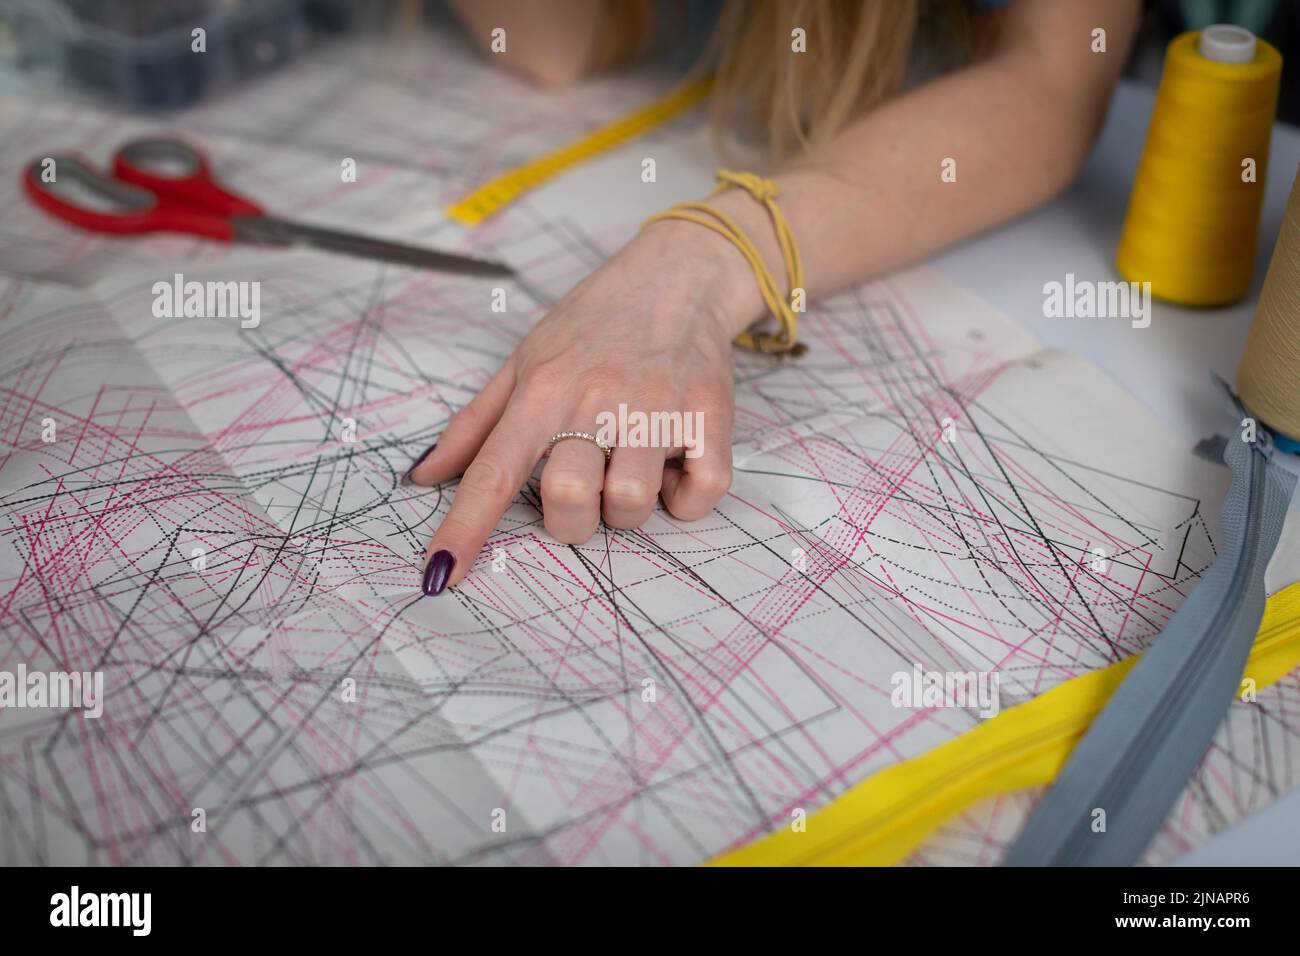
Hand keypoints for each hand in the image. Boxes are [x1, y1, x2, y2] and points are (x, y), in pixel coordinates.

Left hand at [406, 212, 767, 594]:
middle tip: (584, 491)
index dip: (464, 530)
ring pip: (633, 505)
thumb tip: (421, 477)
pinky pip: (699, 495)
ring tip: (630, 471)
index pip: (491, 473)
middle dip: (570, 521)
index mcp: (543, 391)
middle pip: (568, 501)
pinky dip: (685, 499)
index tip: (440, 575)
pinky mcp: (709, 417)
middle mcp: (597, 400)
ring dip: (627, 509)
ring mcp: (657, 408)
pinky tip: (673, 469)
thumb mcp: (524, 360)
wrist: (678, 275)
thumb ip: (474, 425)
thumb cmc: (594, 322)